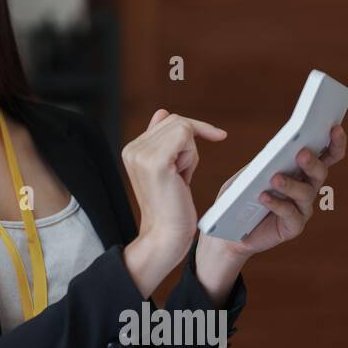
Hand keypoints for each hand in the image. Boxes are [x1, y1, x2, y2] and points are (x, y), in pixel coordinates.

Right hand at [122, 109, 227, 290]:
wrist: (166, 235)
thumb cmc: (172, 206)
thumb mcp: (168, 168)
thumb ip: (164, 140)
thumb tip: (162, 112)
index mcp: (131, 149)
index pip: (166, 120)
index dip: (191, 130)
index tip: (215, 136)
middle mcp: (131, 148)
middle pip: (176, 120)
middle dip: (191, 143)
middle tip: (185, 172)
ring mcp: (141, 154)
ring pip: (182, 127)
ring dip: (192, 151)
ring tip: (182, 177)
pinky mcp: (156, 161)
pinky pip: (185, 136)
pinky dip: (193, 155)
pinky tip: (184, 176)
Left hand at [209, 124, 347, 258]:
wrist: (229, 230)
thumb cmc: (239, 198)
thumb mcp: (247, 175)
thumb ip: (262, 163)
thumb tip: (275, 151)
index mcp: (300, 171)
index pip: (325, 155)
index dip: (334, 143)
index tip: (335, 128)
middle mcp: (307, 188)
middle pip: (320, 172)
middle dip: (313, 162)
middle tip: (301, 153)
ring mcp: (302, 209)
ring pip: (306, 193)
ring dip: (291, 184)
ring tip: (275, 178)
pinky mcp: (294, 227)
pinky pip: (290, 214)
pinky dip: (277, 204)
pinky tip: (264, 197)